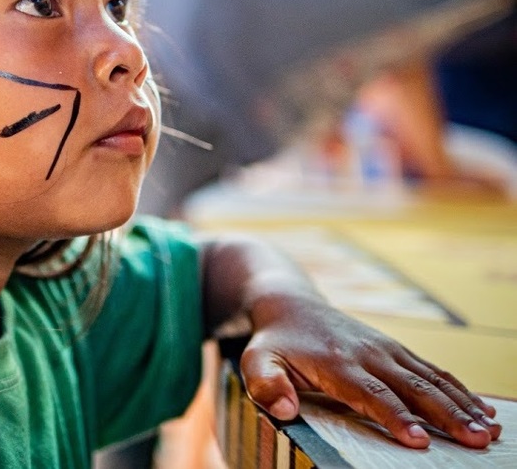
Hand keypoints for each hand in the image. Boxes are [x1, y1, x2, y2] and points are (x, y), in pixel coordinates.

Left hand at [239, 293, 500, 448]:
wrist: (290, 304)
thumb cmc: (274, 342)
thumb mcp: (256, 361)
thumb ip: (266, 384)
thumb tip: (285, 409)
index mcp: (337, 363)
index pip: (372, 394)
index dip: (396, 418)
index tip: (420, 441)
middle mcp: (368, 354)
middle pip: (413, 388)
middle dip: (447, 415)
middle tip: (476, 441)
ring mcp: (386, 349)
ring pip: (430, 379)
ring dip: (462, 405)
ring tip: (489, 432)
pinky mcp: (396, 349)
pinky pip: (433, 370)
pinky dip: (459, 390)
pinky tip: (483, 410)